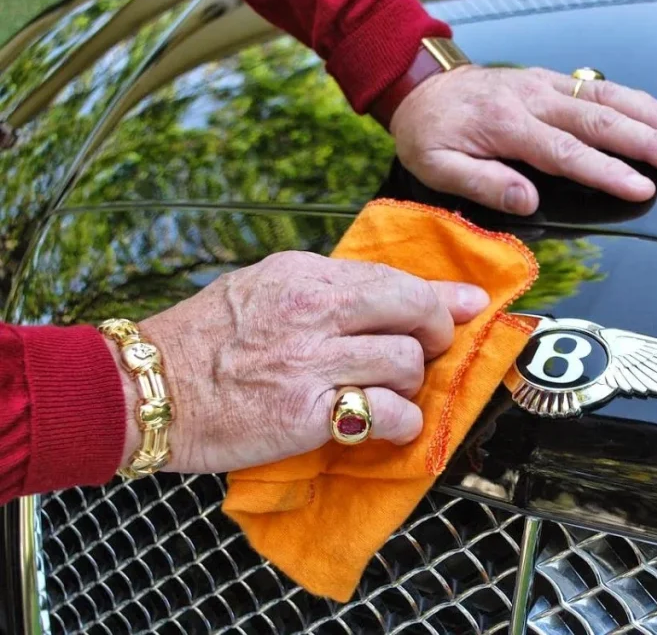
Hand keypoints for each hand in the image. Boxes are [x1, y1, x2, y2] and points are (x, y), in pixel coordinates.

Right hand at [113, 252, 489, 473]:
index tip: (469, 304)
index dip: (440, 295)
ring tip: (387, 391)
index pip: (392, 277)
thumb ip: (322, 290)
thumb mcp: (261, 290)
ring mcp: (312, 360)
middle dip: (437, 332)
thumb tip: (383, 296)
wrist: (145, 390)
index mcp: (303, 275)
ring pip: (406, 362)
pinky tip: (387, 424)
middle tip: (430, 349)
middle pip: (414, 310)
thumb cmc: (202, 341)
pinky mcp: (308, 412)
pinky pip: (386, 413)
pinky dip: (400, 422)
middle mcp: (313, 309)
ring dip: (410, 382)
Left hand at [389, 66, 656, 214]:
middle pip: (601, 121)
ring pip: (609, 99)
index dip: (608, 172)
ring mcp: (546, 85)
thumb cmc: (431, 133)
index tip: (642, 188)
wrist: (421, 88)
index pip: (567, 152)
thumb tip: (530, 202)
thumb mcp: (439, 167)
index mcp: (507, 124)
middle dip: (649, 143)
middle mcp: (533, 98)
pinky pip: (601, 89)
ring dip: (653, 118)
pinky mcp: (552, 81)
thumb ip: (485, 183)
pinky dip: (637, 101)